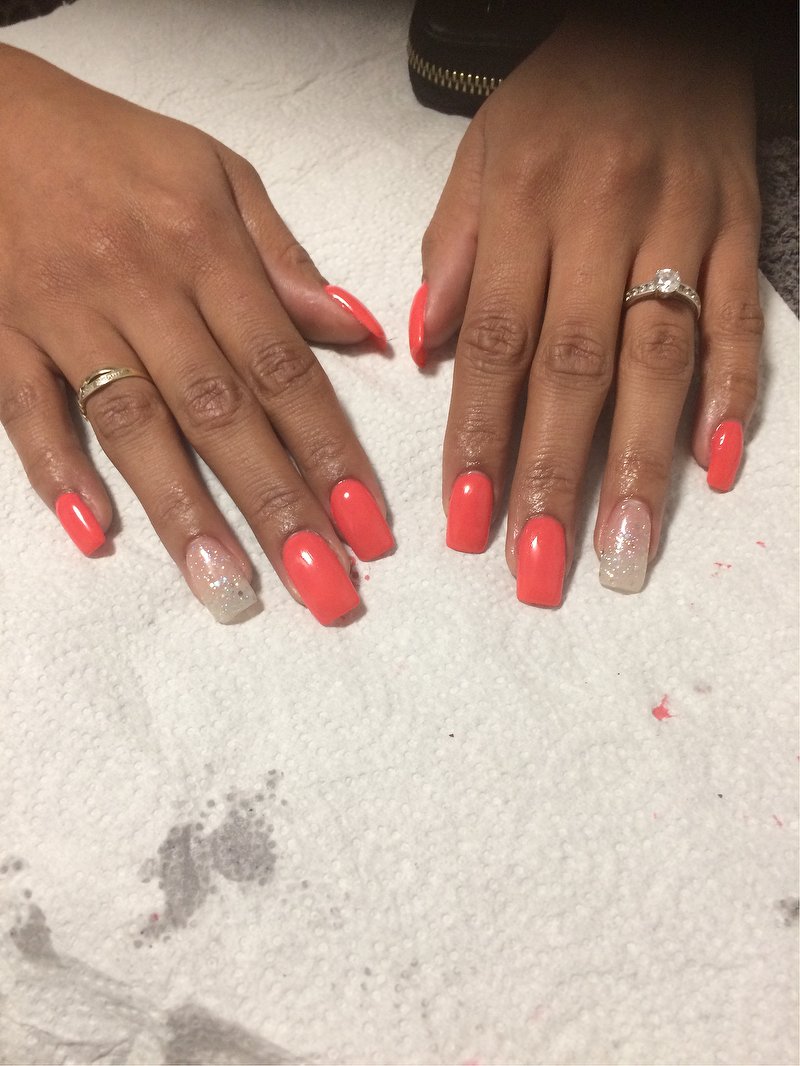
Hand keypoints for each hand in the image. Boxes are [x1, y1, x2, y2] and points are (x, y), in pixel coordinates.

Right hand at [0, 45, 391, 624]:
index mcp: (204, 246)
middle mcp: (140, 286)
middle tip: (323, 587)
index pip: (282, 368)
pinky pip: (24, 409)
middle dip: (277, 506)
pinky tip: (96, 534)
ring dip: (185, 514)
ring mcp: (62, 313)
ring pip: (132, 427)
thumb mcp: (214, 173)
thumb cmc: (110, 146)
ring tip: (232, 590)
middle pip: (219, 413)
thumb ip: (284, 261)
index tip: (370, 526)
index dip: (331, 451)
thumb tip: (358, 332)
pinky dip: (57, 470)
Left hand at [414, 13, 760, 601]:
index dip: (480, 437)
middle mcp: (605, 219)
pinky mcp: (742, 229)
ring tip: (626, 551)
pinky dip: (734, 393)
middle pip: (577, 366)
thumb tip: (425, 348)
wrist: (664, 24)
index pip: (498, 343)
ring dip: (643, 463)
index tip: (467, 520)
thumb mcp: (482, 152)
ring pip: (662, 358)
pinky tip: (718, 464)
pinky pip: (745, 318)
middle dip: (555, 475)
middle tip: (539, 568)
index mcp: (527, 204)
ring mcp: (684, 226)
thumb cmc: (561, 99)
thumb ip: (453, 251)